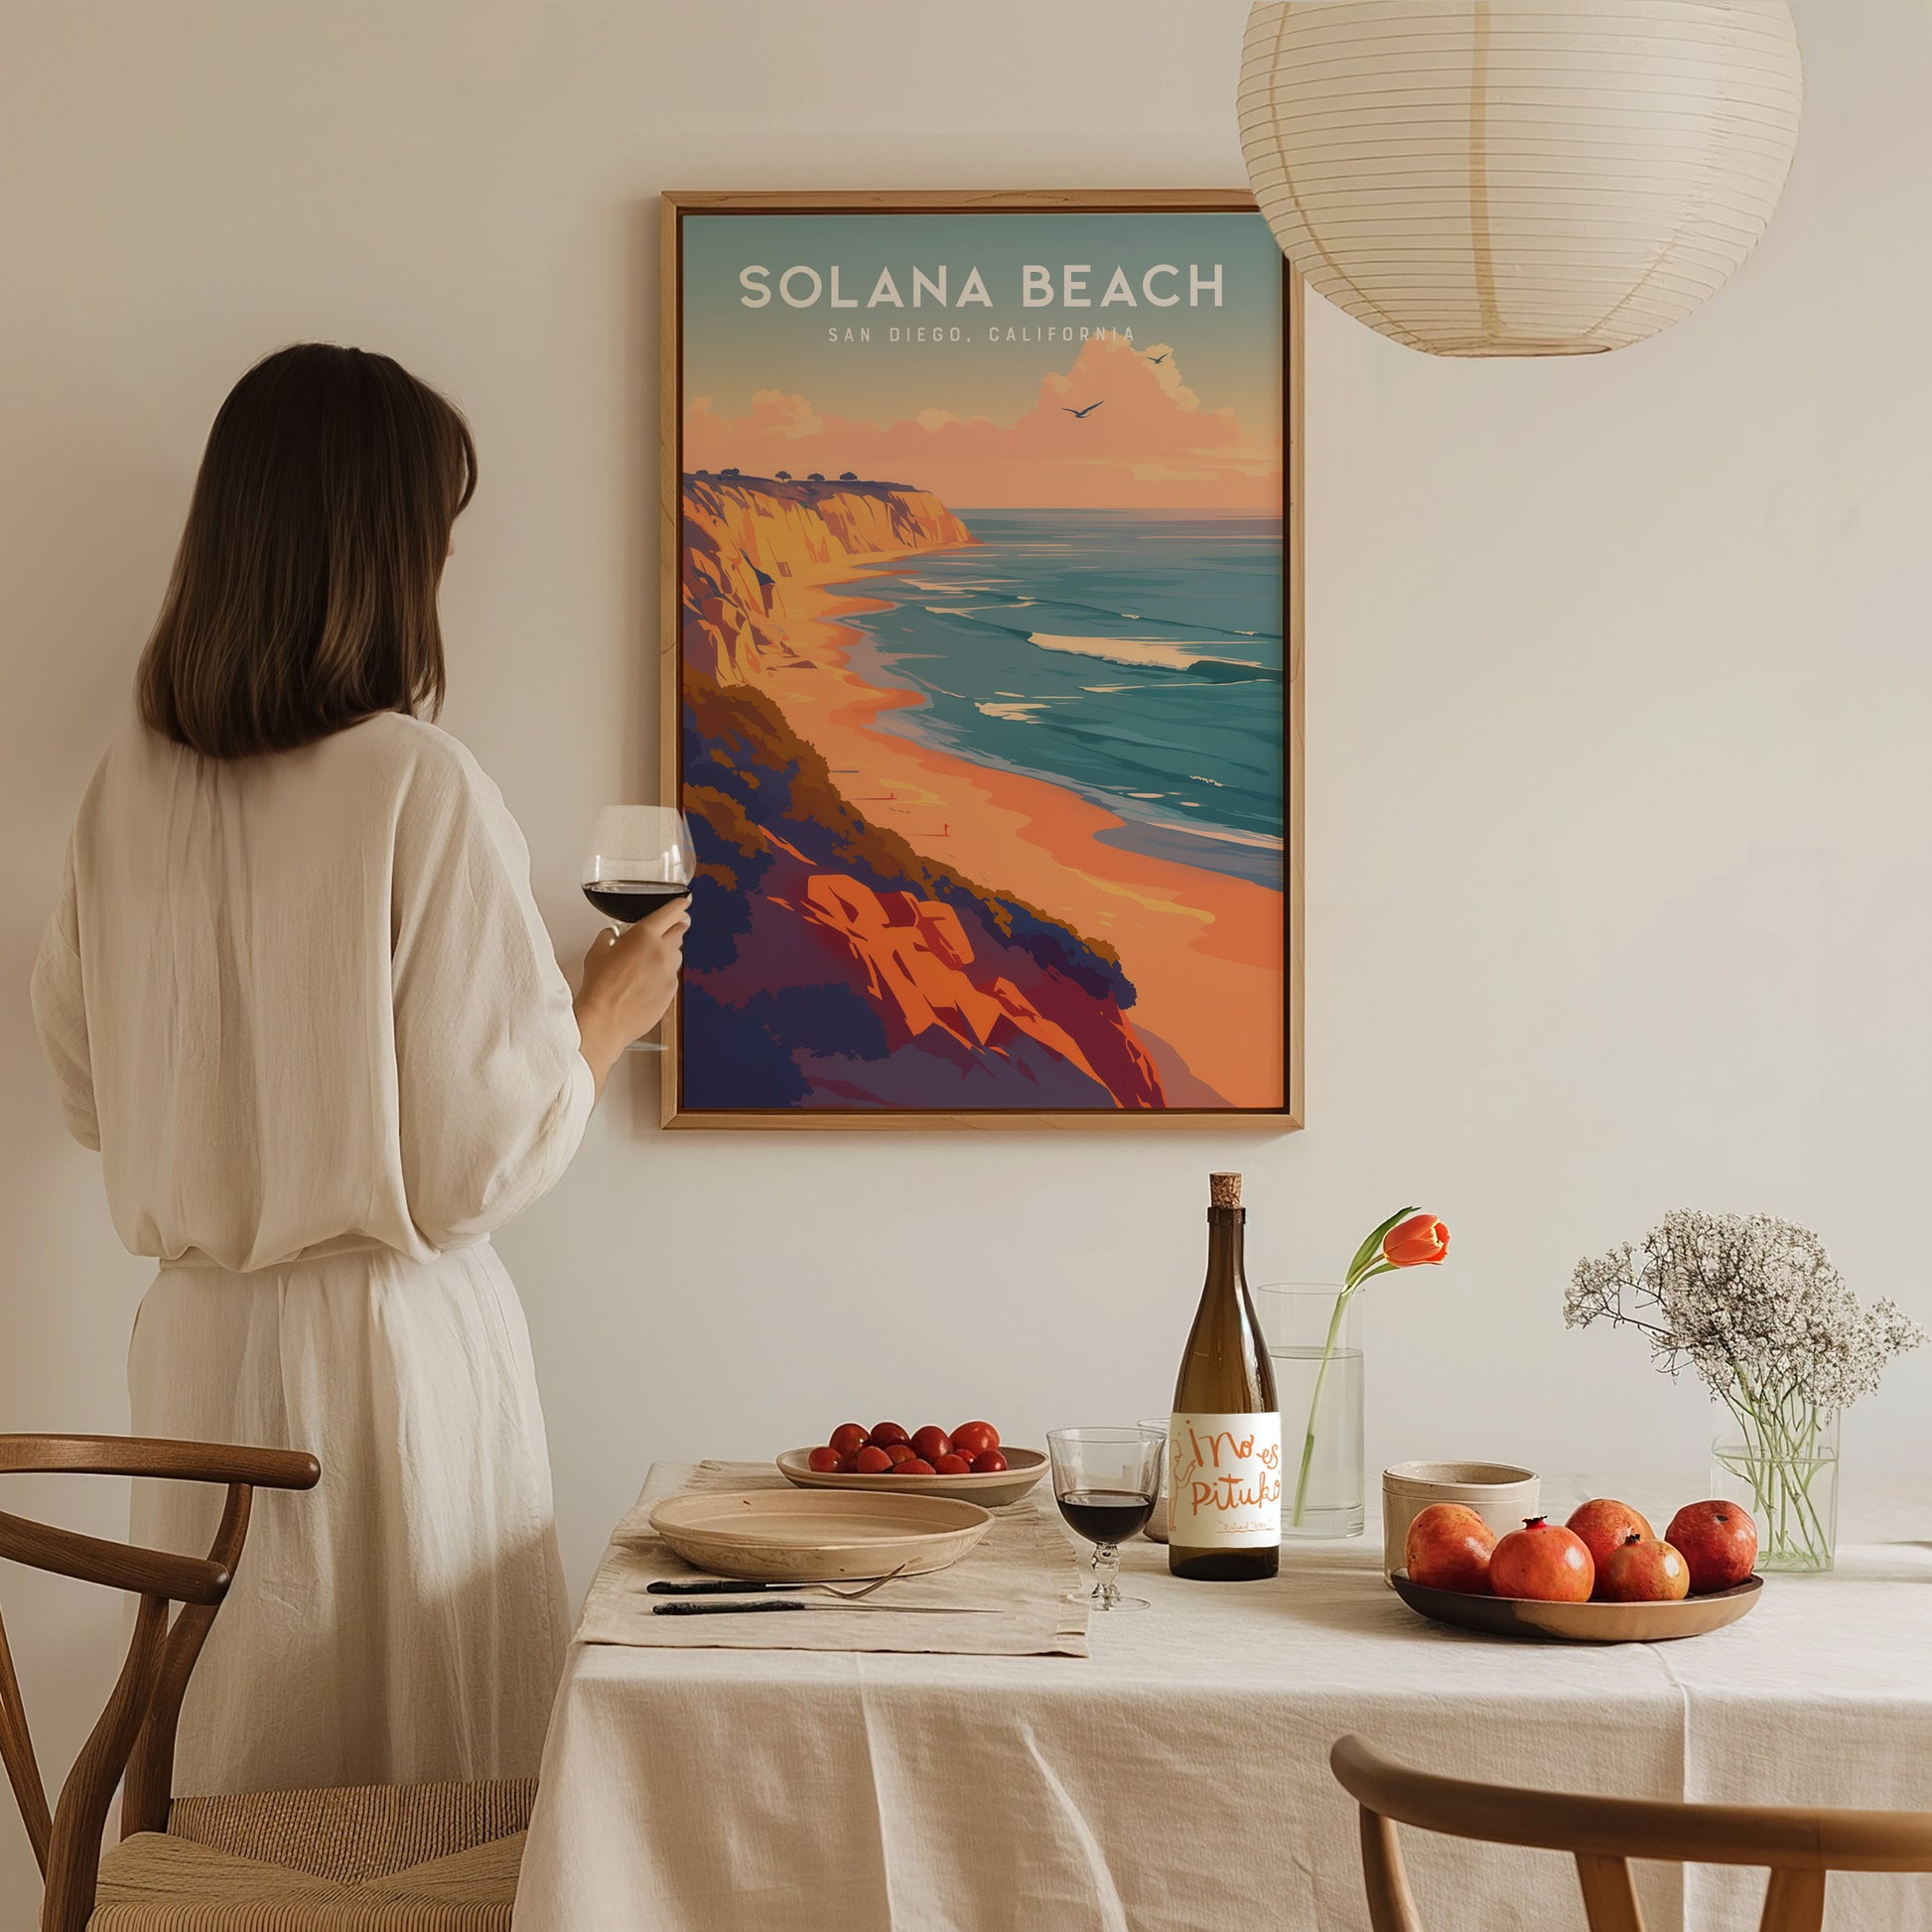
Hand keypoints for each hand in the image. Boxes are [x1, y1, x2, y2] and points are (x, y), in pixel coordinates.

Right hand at [574, 896, 690, 1094]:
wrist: (605, 1020)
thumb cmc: (600, 987)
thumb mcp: (597, 952)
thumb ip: (609, 937)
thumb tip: (612, 935)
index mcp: (645, 935)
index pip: (671, 912)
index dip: (679, 906)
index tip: (683, 903)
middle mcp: (662, 952)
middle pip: (679, 931)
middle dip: (675, 927)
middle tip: (669, 928)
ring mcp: (670, 973)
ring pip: (677, 955)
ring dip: (668, 953)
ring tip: (649, 961)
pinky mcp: (671, 992)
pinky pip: (672, 977)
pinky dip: (664, 975)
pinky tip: (647, 982)